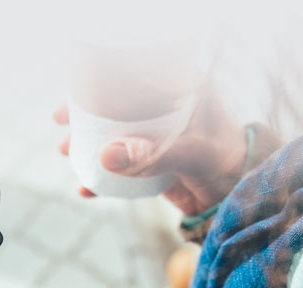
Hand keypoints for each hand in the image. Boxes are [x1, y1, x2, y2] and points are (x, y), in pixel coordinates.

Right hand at [56, 84, 246, 215]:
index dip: (100, 81)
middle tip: (61, 123)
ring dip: (89, 144)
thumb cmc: (230, 165)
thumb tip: (104, 154)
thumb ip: (151, 155)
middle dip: (85, 115)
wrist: (241, 199)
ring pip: (116, 133)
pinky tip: (86, 188)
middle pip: (118, 104)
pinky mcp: (156, 161)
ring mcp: (160, 135)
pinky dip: (103, 176)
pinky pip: (123, 163)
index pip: (136, 75)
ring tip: (66, 152)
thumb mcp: (191, 154)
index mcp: (183, 89)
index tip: (73, 93)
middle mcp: (169, 108)